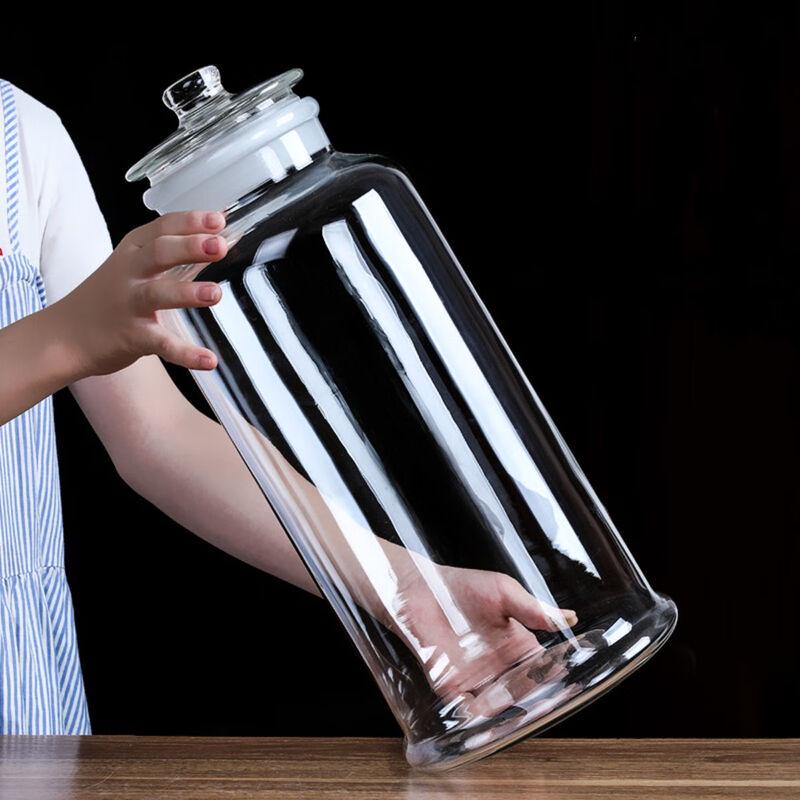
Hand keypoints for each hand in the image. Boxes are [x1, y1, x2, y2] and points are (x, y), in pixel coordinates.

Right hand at [55, 210, 228, 377]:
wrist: (66, 336)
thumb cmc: (110, 297)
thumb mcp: (132, 266)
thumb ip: (170, 255)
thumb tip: (216, 242)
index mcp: (133, 251)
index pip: (162, 228)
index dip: (190, 222)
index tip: (218, 219)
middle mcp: (129, 273)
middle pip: (158, 253)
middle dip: (189, 246)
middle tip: (219, 246)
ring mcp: (129, 304)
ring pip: (157, 294)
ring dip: (187, 292)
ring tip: (215, 293)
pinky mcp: (132, 337)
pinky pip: (162, 344)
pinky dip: (186, 354)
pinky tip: (209, 361)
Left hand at [383, 557, 577, 717]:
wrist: (420, 589)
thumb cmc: (464, 587)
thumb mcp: (505, 592)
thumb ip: (533, 609)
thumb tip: (569, 618)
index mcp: (519, 645)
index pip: (544, 669)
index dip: (555, 677)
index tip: (566, 681)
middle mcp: (502, 666)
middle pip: (525, 692)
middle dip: (534, 699)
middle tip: (542, 699)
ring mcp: (478, 678)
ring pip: (499, 705)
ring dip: (506, 709)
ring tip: (513, 706)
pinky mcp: (451, 685)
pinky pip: (466, 709)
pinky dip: (474, 715)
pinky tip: (480, 709)